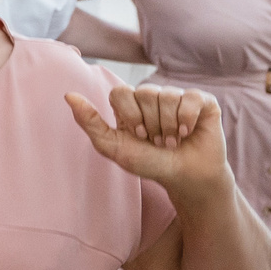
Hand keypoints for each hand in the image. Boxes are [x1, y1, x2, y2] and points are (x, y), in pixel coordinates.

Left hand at [66, 84, 230, 194]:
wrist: (185, 177)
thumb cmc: (149, 163)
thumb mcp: (113, 146)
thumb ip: (90, 122)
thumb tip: (68, 95)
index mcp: (130, 105)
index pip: (120, 92)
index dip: (130, 115)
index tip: (138, 136)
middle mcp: (152, 97)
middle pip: (144, 93)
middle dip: (151, 124)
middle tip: (157, 141)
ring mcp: (177, 97)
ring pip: (167, 95)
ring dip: (169, 126)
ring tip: (172, 141)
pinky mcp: (201, 101)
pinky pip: (190, 98)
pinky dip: (187, 119)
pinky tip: (187, 133)